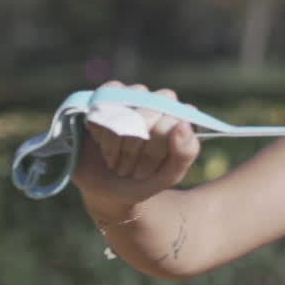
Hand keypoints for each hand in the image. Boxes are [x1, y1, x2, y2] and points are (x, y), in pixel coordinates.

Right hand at [71, 81, 200, 211]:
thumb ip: (185, 153)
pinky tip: (101, 143)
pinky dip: (100, 130)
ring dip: (116, 142)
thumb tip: (182, 124)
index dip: (154, 151)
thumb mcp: (168, 176)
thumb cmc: (143, 180)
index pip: (170, 124)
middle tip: (127, 169)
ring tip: (116, 160)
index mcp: (181, 119)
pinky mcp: (109, 96)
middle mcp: (162, 101)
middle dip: (133, 150)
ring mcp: (136, 96)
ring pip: (125, 111)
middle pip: (147, 116)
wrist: (106, 188)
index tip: (145, 173)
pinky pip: (103, 105)